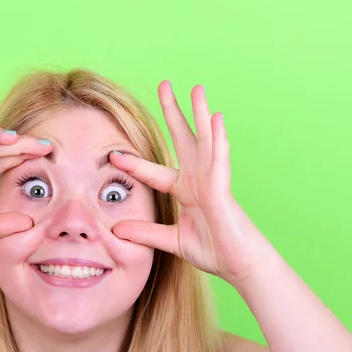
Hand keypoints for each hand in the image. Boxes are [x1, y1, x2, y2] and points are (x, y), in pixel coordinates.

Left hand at [110, 81, 266, 286]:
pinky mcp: (223, 190)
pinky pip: (220, 160)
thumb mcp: (170, 240)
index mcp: (185, 190)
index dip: (133, 163)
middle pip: (183, 139)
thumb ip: (145, 232)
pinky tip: (215, 118)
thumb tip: (116, 229)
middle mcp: (198, 179)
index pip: (153, 172)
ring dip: (200, 114)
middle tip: (165, 85)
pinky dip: (218, 139)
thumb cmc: (213, 250)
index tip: (113, 154)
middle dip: (174, 112)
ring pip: (205, 141)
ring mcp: (212, 181)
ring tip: (197, 88)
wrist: (239, 266)